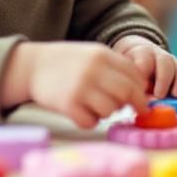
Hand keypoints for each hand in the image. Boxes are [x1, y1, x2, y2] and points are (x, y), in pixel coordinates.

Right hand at [0, 40, 148, 128]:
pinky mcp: (67, 104)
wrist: (32, 66)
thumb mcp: (93, 55)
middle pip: (127, 93)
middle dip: (135, 104)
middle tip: (133, 110)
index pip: (134, 75)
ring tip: (97, 106)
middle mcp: (93, 70)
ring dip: (108, 112)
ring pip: (111, 110)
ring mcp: (80, 87)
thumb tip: (142, 89)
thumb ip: (115, 67)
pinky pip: (90, 121)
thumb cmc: (67, 62)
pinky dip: (90, 120)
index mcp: (102, 55)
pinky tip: (82, 112)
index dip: (142, 90)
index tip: (144, 100)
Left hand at [111, 35, 176, 99]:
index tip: (142, 84)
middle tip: (159, 95)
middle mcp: (161, 57)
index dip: (144, 68)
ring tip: (175, 95)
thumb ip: (131, 82)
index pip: (144, 55)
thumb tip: (140, 99)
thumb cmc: (132, 69)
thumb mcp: (126, 72)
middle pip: (166, 62)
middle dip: (163, 79)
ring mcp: (175, 64)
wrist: (141, 58)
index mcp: (142, 53)